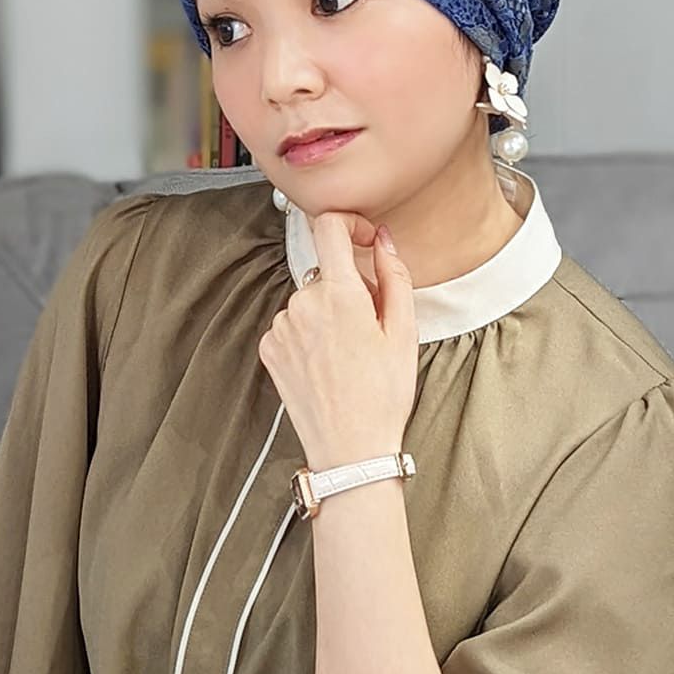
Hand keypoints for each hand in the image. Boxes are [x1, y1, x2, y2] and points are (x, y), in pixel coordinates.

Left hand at [258, 212, 418, 468]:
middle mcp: (302, 304)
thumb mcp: (404, 332)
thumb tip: (383, 239)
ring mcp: (281, 326)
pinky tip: (326, 363)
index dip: (350, 223)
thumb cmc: (383, 395)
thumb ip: (393, 275)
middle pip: (326, 272)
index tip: (364, 239)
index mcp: (339, 295)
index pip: (329, 226)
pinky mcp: (269, 347)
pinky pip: (292, 323)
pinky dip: (309, 333)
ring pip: (309, 299)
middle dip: (349, 287)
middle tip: (370, 328)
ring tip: (349, 354)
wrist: (350, 450)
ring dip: (329, 313)